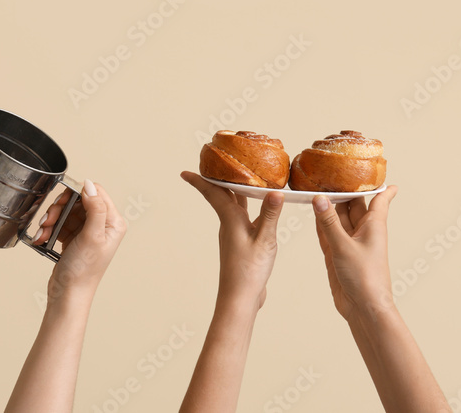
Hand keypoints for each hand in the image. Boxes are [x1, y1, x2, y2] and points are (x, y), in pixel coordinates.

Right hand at [33, 180, 126, 300]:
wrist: (69, 294)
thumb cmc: (84, 271)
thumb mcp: (92, 236)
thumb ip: (94, 208)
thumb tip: (90, 184)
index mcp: (113, 222)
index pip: (96, 193)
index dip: (78, 193)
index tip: (63, 201)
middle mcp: (102, 225)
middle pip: (78, 200)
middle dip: (60, 208)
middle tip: (50, 218)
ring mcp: (86, 231)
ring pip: (66, 211)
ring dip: (51, 219)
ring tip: (44, 230)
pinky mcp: (73, 237)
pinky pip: (59, 223)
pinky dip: (49, 229)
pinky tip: (42, 238)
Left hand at [181, 172, 283, 309]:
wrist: (240, 297)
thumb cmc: (249, 271)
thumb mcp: (264, 241)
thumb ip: (270, 215)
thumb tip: (275, 191)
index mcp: (230, 219)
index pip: (213, 193)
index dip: (199, 180)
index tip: (184, 172)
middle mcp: (229, 223)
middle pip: (221, 195)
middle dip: (217, 178)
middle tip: (214, 164)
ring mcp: (234, 232)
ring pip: (232, 204)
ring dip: (232, 190)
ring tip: (237, 175)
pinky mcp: (242, 241)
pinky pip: (242, 216)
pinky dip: (247, 205)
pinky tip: (258, 204)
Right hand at [312, 186, 397, 321]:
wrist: (363, 307)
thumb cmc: (365, 277)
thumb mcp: (343, 246)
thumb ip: (329, 222)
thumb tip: (319, 198)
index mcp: (373, 226)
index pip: (379, 200)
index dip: (381, 188)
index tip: (385, 177)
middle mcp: (362, 232)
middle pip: (354, 205)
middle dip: (346, 191)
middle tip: (334, 173)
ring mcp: (349, 242)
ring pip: (339, 218)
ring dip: (330, 205)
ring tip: (320, 187)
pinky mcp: (337, 253)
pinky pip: (328, 232)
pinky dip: (322, 222)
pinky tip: (315, 211)